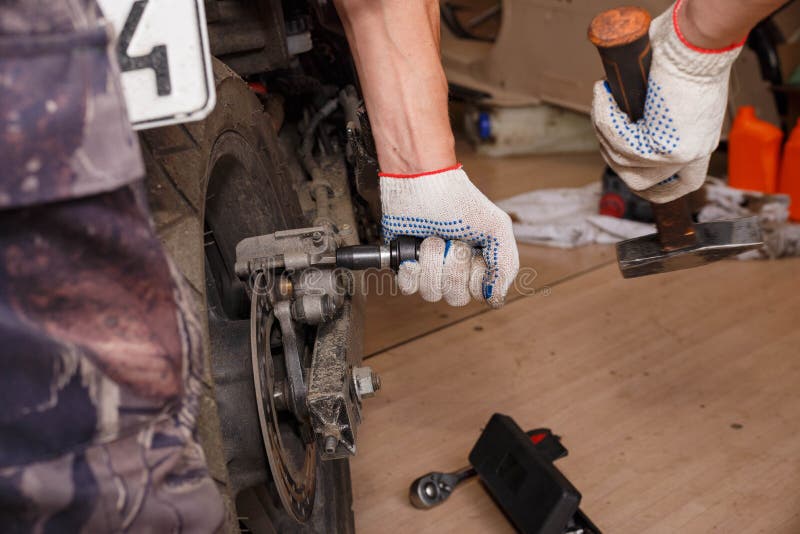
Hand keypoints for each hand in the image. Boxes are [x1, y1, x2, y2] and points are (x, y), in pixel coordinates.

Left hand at [380, 164, 518, 307]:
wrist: (422, 181)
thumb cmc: (460, 200)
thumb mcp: (497, 228)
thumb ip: (505, 264)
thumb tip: (494, 299)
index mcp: (478, 265)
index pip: (479, 294)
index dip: (474, 276)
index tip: (474, 252)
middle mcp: (454, 272)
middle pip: (455, 297)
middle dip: (452, 266)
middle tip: (452, 241)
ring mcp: (429, 270)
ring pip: (431, 292)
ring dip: (431, 261)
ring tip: (432, 238)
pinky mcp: (406, 265)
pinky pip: (408, 287)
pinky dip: (411, 271)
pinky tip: (414, 254)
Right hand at [590, 0, 743, 202]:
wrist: (698, 44)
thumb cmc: (689, 56)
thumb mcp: (678, 98)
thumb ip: (661, 120)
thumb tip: (631, 122)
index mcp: (700, 144)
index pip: (681, 184)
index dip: (654, 187)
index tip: (635, 174)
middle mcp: (694, 156)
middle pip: (642, 183)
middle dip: (614, 158)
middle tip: (604, 125)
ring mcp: (682, 156)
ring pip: (624, 162)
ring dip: (606, 130)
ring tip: (604, 98)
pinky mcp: (667, 149)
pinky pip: (622, 143)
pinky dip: (606, 119)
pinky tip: (604, 95)